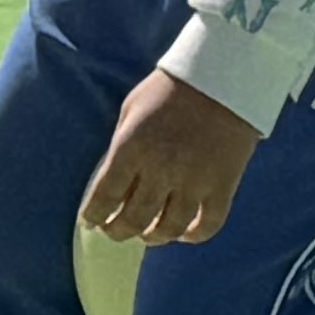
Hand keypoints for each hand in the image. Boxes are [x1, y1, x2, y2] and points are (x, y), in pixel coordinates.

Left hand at [78, 68, 256, 244]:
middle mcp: (161, 170)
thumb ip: (121, 147)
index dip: (94, 215)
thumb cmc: (170, 89)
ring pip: (169, 228)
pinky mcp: (222, 186)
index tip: (91, 221)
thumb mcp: (132, 110)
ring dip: (153, 237)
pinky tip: (183, 233)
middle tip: (114, 231)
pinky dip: (193, 236)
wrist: (223, 77)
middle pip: (134, 219)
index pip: (105, 196)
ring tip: (147, 235)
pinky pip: (207, 225)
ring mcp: (194, 182)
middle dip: (118, 231)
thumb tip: (113, 183)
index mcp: (132, 147)